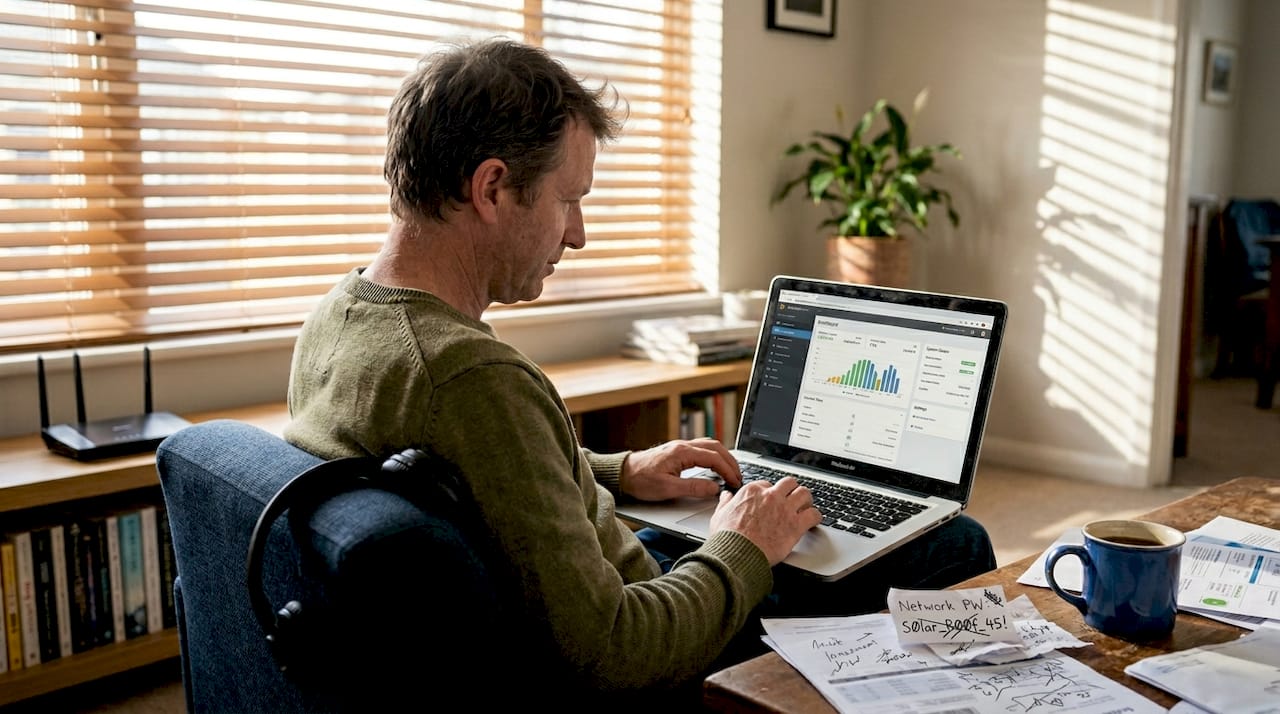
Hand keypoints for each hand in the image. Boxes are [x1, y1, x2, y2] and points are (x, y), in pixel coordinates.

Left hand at [619, 438, 741, 500]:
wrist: (623, 474)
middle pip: (715, 447)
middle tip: (738, 477)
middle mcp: (683, 446)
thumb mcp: (667, 489)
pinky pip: (702, 449)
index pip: (714, 458)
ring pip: (709, 446)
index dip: (728, 470)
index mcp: (682, 452)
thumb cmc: (641, 481)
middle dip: (730, 462)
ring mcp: (680, 447)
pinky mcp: (677, 452)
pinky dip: (713, 456)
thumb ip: (693, 488)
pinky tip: (715, 466)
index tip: (735, 482)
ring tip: (731, 472)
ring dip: (723, 457)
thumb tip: (715, 488)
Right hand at [709, 476, 821, 565]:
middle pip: (789, 483)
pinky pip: (814, 514)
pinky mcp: (795, 525)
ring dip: (806, 499)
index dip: (771, 493)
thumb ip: (725, 503)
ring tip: (806, 506)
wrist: (737, 553)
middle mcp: (771, 496)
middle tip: (792, 498)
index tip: (772, 500)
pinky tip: (814, 521)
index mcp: (752, 491)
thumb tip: (726, 496)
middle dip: (791, 490)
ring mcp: (785, 509)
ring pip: (805, 493)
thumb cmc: (727, 537)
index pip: (767, 484)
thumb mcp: (719, 515)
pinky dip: (816, 517)